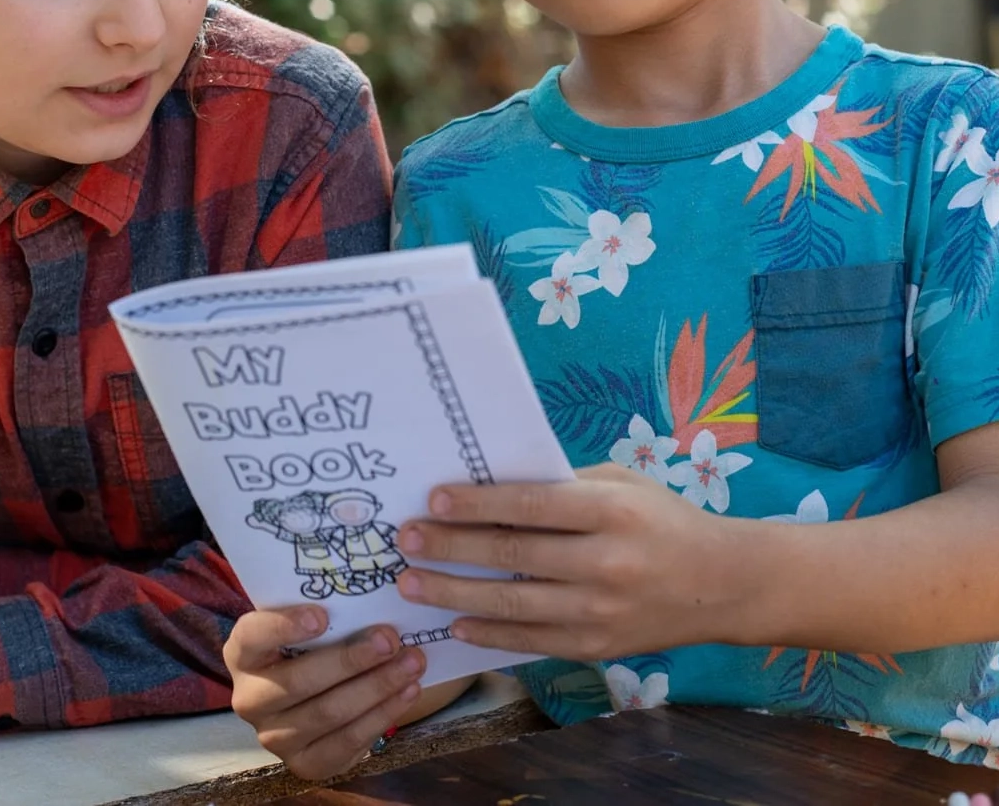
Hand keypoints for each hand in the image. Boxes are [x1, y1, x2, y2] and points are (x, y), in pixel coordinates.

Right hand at [225, 606, 425, 779]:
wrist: (309, 697)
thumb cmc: (309, 645)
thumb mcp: (301, 624)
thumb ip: (320, 611)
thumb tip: (369, 591)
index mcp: (242, 653)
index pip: (253, 637)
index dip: (284, 626)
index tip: (322, 615)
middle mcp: (250, 698)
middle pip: (299, 682)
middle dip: (350, 660)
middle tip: (390, 639)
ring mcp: (274, 737)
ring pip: (329, 713)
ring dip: (377, 687)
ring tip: (411, 662)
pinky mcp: (305, 763)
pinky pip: (347, 742)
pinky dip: (383, 715)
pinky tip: (408, 692)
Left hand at [395, 464, 740, 660]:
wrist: (724, 584)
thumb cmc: (662, 519)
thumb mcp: (621, 483)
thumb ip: (562, 485)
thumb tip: (490, 482)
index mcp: (611, 510)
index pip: (531, 505)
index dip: (478, 503)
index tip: (433, 499)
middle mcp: (606, 562)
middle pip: (513, 554)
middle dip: (452, 547)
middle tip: (406, 539)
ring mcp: (602, 611)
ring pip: (514, 604)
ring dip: (456, 595)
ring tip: (412, 584)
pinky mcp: (599, 647)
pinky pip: (533, 641)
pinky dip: (491, 634)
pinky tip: (456, 624)